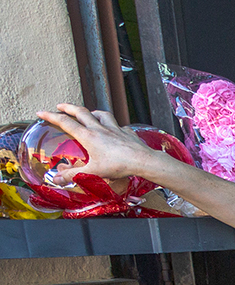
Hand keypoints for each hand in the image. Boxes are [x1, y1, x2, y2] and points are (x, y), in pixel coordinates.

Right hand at [35, 104, 163, 184]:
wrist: (143, 160)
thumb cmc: (118, 165)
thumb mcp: (93, 172)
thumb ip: (74, 175)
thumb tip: (57, 179)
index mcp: (88, 136)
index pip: (64, 122)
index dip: (50, 116)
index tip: (41, 112)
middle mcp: (100, 128)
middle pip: (80, 112)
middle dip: (68, 107)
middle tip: (60, 106)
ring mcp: (114, 128)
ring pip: (101, 114)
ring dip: (91, 112)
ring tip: (88, 113)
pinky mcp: (127, 132)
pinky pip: (118, 124)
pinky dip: (113, 124)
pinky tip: (114, 128)